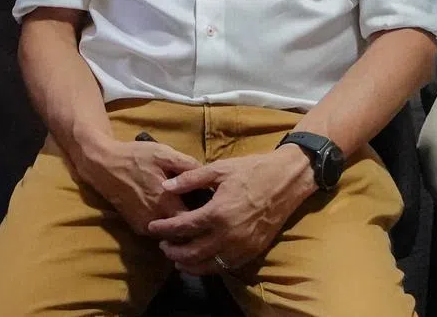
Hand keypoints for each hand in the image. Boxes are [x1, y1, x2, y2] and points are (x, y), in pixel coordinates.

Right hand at [78, 138, 200, 236]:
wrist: (104, 166)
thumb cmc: (135, 157)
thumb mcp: (163, 153)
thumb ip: (186, 165)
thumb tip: (208, 175)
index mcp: (166, 202)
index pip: (195, 220)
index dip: (206, 215)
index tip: (213, 206)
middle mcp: (157, 220)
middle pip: (183, 232)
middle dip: (194, 225)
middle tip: (204, 212)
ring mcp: (145, 227)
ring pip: (170, 235)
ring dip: (179, 227)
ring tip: (188, 212)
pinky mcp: (136, 228)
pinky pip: (157, 232)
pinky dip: (166, 225)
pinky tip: (170, 212)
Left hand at [147, 148, 316, 273]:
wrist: (285, 182)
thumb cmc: (251, 171)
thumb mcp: (219, 169)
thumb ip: (191, 179)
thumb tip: (165, 186)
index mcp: (217, 212)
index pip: (183, 227)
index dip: (164, 229)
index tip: (152, 227)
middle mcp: (228, 235)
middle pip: (192, 252)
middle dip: (173, 251)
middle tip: (161, 245)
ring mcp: (241, 247)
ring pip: (208, 266)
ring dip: (188, 264)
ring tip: (176, 258)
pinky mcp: (251, 253)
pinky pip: (225, 267)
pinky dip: (208, 267)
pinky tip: (200, 261)